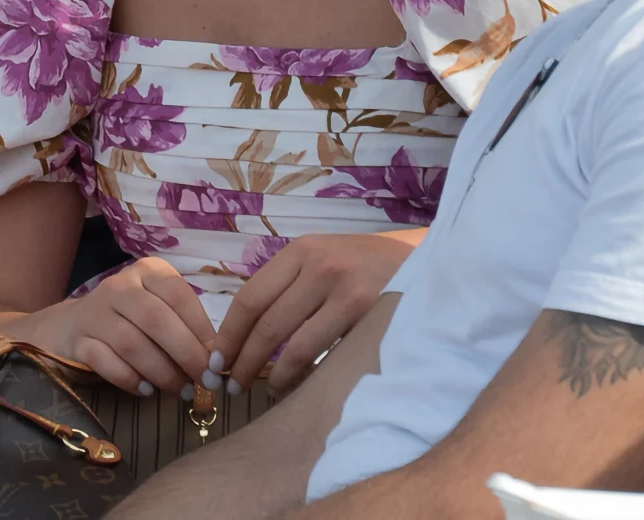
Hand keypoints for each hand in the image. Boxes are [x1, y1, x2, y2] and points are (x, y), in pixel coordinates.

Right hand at [13, 257, 216, 396]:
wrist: (71, 327)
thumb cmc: (130, 321)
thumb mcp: (159, 311)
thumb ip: (185, 328)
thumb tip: (216, 361)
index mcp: (146, 272)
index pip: (178, 295)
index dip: (201, 329)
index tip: (217, 361)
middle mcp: (118, 285)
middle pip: (156, 319)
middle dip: (186, 355)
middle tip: (205, 383)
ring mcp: (94, 311)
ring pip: (131, 343)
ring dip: (161, 372)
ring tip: (180, 391)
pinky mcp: (77, 339)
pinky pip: (105, 362)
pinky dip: (129, 379)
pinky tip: (146, 391)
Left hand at [211, 231, 414, 394]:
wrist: (427, 262)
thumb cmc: (365, 266)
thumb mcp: (323, 259)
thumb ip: (289, 286)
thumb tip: (243, 335)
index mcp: (300, 252)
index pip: (250, 298)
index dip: (229, 335)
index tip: (216, 362)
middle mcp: (319, 267)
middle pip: (267, 325)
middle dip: (244, 362)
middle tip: (232, 388)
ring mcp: (346, 291)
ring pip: (295, 346)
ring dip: (275, 377)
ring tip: (267, 392)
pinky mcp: (369, 316)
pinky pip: (327, 356)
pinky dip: (308, 377)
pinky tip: (301, 388)